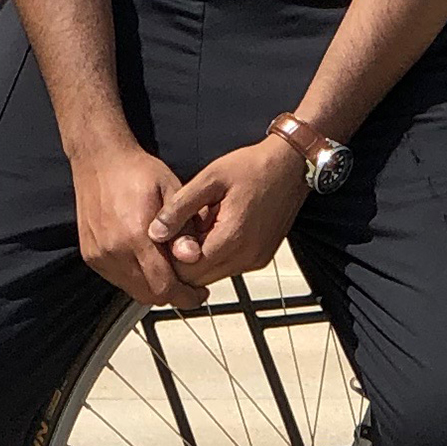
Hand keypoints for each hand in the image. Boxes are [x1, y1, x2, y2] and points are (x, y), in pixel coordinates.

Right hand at [71, 142, 199, 308]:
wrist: (100, 159)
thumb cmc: (138, 172)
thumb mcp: (172, 192)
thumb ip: (183, 228)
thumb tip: (192, 257)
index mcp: (135, 235)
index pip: (164, 286)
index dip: (186, 296)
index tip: (200, 294)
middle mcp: (113, 250)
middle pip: (149, 295)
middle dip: (172, 294)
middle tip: (189, 285)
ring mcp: (98, 255)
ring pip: (133, 291)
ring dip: (153, 287)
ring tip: (169, 270)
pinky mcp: (90, 255)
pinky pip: (118, 280)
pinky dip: (135, 278)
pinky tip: (146, 261)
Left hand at [151, 136, 311, 289]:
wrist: (291, 166)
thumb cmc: (253, 167)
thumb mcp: (210, 179)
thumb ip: (180, 208)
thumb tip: (155, 232)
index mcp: (233, 237)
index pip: (187, 269)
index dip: (170, 256)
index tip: (166, 235)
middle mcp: (247, 256)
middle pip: (199, 279)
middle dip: (183, 260)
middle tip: (179, 230)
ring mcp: (256, 260)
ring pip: (213, 276)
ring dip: (200, 258)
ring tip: (201, 226)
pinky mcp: (261, 258)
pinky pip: (229, 268)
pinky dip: (217, 255)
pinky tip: (217, 229)